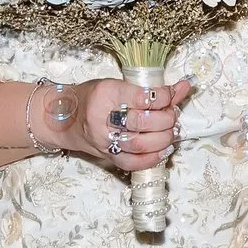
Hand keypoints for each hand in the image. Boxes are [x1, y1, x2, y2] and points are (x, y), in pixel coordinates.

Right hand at [48, 77, 188, 173]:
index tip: (170, 95)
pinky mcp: (106, 156)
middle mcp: (102, 117)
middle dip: (167, 119)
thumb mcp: (119, 85)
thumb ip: (152, 89)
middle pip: (143, 122)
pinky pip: (133, 163)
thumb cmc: (92, 97)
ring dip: (164, 138)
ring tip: (170, 130)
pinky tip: (163, 149)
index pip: (142, 97)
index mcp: (106, 93)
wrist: (63, 118)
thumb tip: (184, 87)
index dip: (164, 97)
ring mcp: (103, 140)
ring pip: (141, 144)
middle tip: (172, 114)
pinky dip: (153, 158)